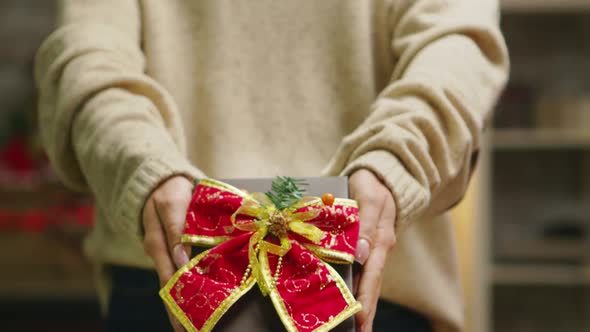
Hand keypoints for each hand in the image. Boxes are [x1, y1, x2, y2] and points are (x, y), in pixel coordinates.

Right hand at [142, 176, 193, 331]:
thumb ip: (176, 230)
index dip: (175, 301)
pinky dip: (185, 287)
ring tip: (191, 325)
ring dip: (181, 302)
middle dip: (177, 311)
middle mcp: (158, 251)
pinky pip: (177, 271)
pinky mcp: (171, 250)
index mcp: (157, 241)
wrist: (158, 182)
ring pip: (172, 282)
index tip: (184, 321)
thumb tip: (181, 260)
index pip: (167, 277)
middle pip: (168, 287)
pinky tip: (195, 301)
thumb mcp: (172, 204)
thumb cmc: (169, 190)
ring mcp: (163, 252)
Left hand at [349, 169, 396, 331]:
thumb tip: (361, 255)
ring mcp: (372, 249)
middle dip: (365, 312)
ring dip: (360, 304)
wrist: (380, 175)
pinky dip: (355, 287)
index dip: (366, 300)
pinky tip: (346, 299)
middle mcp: (378, 249)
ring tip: (352, 327)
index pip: (372, 277)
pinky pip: (360, 271)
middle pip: (371, 286)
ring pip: (366, 281)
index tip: (360, 322)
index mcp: (381, 240)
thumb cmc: (372, 184)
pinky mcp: (365, 246)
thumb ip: (366, 225)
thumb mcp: (369, 197)